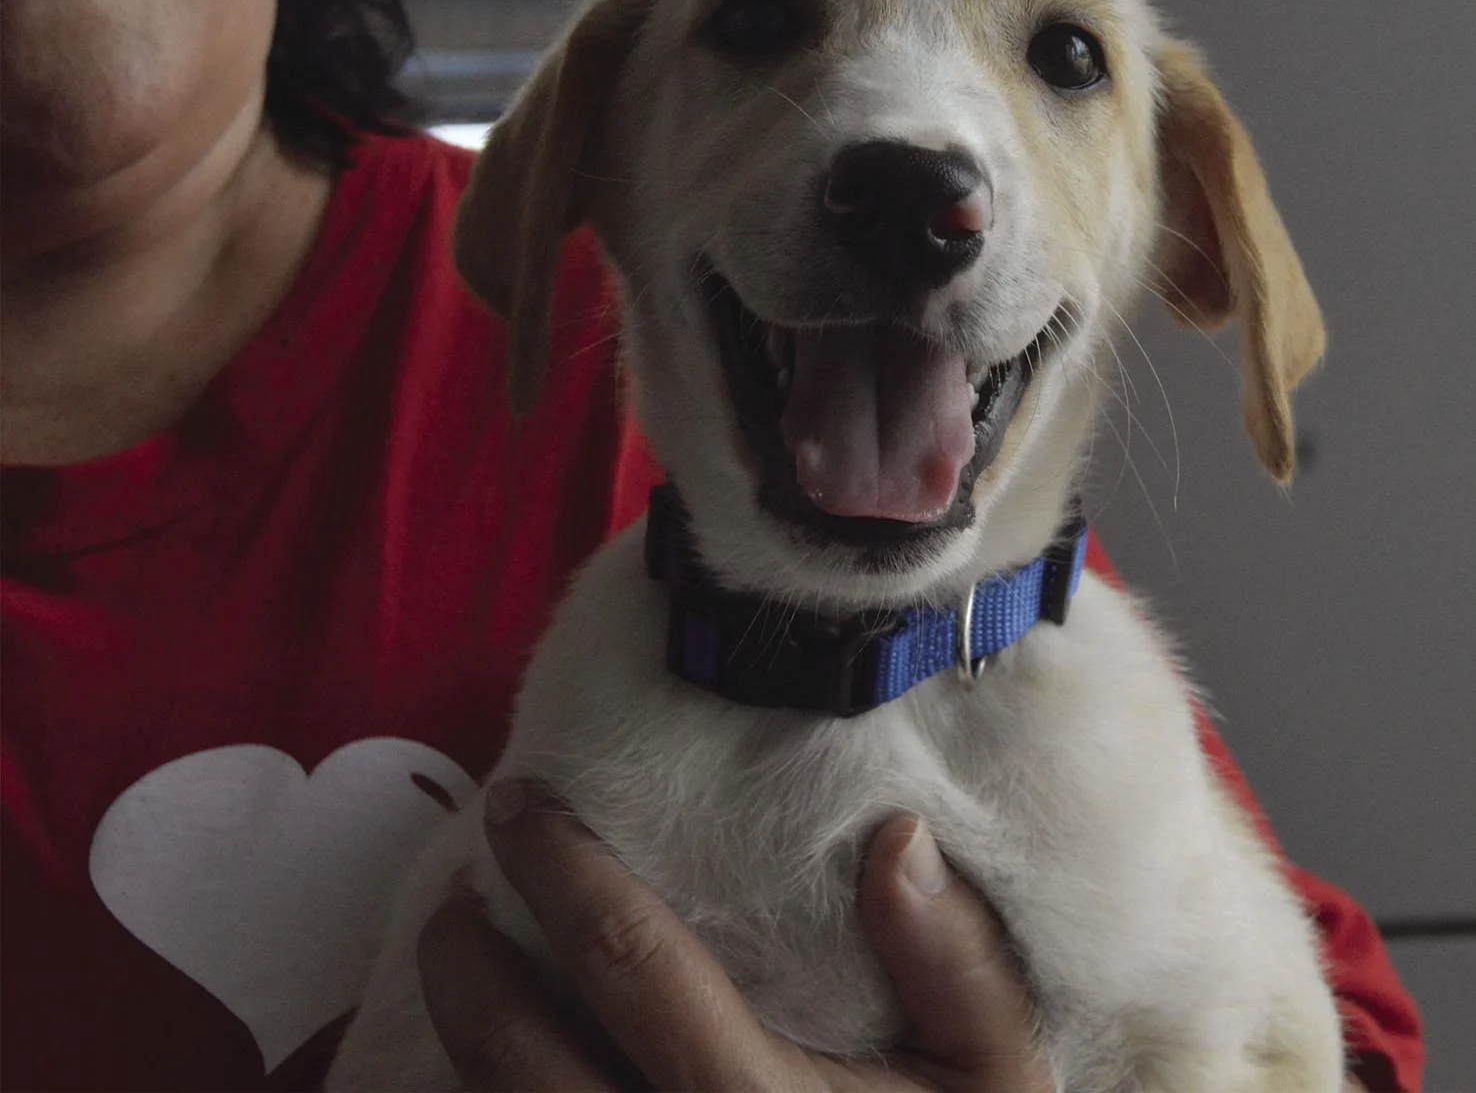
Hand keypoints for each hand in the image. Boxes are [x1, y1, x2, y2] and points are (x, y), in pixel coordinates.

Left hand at [417, 780, 1052, 1090]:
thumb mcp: (994, 1083)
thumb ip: (956, 963)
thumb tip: (896, 836)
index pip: (627, 958)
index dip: (560, 866)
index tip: (519, 804)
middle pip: (511, 1050)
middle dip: (464, 953)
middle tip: (459, 884)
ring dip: (459, 1031)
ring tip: (461, 959)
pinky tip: (501, 1062)